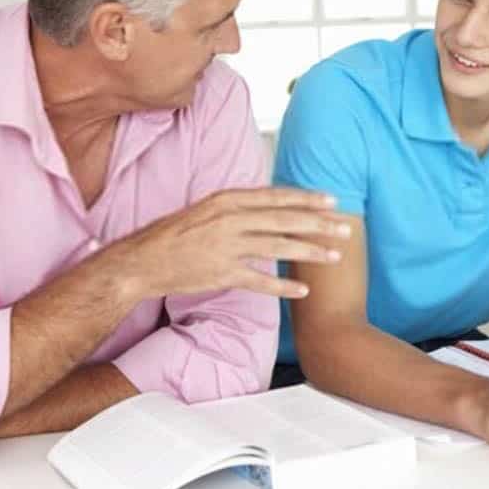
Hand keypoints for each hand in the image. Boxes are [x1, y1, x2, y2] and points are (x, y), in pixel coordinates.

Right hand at [87, 187, 351, 302]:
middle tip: (346, 229)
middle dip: (319, 224)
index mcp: (228, 199)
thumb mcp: (208, 209)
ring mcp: (226, 246)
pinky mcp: (222, 273)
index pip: (276, 197)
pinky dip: (283, 287)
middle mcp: (230, 219)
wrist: (143, 259)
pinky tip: (303, 291)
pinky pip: (260, 280)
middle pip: (285, 220)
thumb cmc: (176, 234)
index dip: (307, 199)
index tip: (332, 201)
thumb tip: (269, 205)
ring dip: (310, 252)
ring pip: (279, 247)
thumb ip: (239, 207)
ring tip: (334, 257)